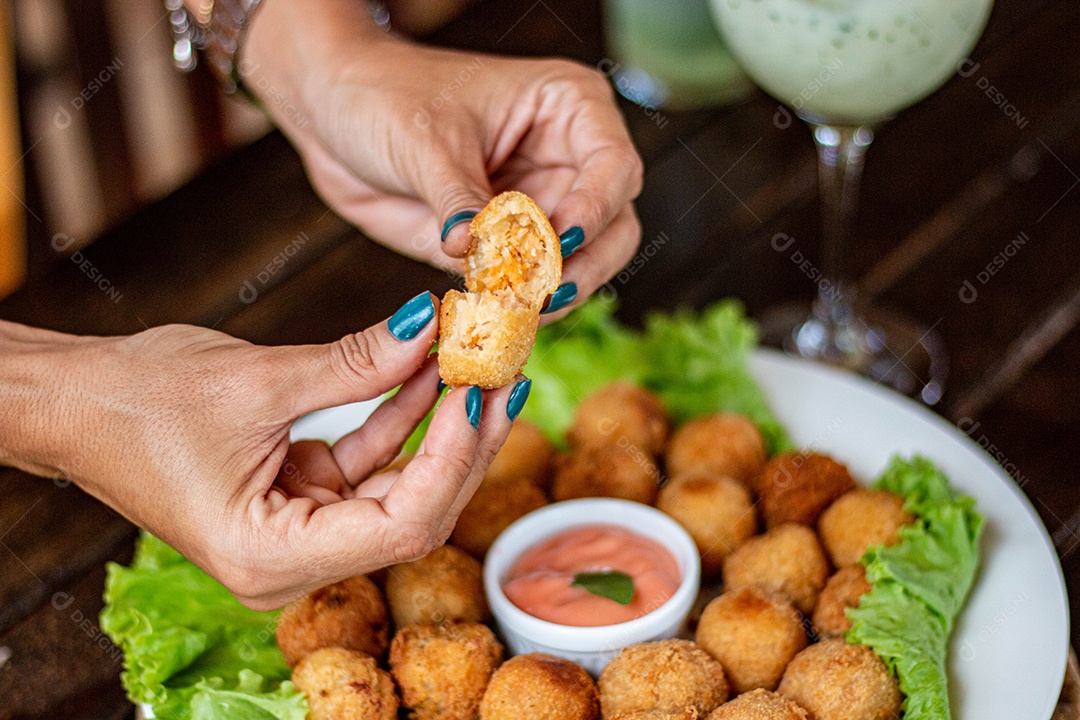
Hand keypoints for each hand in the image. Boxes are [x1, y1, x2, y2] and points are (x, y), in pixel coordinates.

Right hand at [0, 294, 522, 608]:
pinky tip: (432, 368)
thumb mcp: (260, 381)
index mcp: (271, 558)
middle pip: (413, 512)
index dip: (452, 458)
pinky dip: (400, 417)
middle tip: (505, 375)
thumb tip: (432, 327)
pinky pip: (368, 461)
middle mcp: (292, 561)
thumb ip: (356, 363)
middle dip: (463, 442)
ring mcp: (300, 530)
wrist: (75, 402)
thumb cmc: (138, 401)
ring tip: (479, 363)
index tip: (482, 391)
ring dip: (439, 423)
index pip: (401, 524)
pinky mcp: (302, 496)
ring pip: (399, 486)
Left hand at [241, 0, 643, 316]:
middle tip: (540, 293)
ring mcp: (541, 208)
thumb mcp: (425, 142)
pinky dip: (515, 308)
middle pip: (614, 227)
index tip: (557, 241)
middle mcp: (568, 161)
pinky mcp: (508, 247)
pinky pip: (527, 287)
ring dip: (551, 294)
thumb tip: (478, 253)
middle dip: (582, 265)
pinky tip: (489, 319)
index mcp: (568, 109)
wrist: (332, 113)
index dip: (594, 209)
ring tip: (509, 310)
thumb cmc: (384, 95)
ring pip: (581, 266)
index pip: (613, 166)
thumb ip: (459, 200)